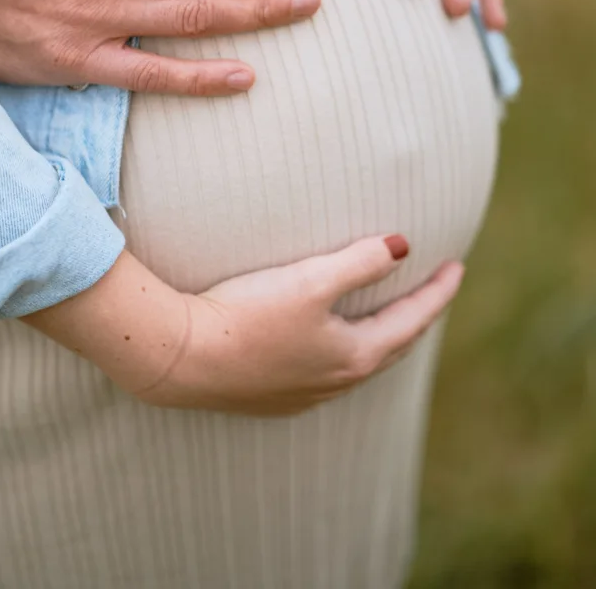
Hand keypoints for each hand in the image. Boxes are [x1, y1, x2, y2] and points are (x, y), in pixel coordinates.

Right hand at [24, 237, 463, 416]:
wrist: (181, 359)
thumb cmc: (248, 315)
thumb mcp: (311, 280)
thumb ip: (361, 261)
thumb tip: (402, 245)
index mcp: (354, 356)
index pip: (413, 320)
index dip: (438, 291)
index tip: (458, 267)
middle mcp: (335, 382)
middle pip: (391, 345)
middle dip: (415, 316)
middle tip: (431, 291)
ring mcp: (302, 394)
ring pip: (358, 361)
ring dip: (380, 335)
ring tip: (386, 315)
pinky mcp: (270, 395)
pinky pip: (325, 370)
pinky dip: (344, 348)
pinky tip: (328, 342)